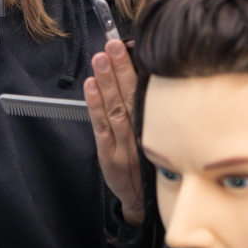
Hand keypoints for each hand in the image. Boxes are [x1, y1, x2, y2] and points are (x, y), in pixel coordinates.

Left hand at [85, 39, 143, 225]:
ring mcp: (123, 144)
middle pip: (130, 95)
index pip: (146, 92)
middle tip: (113, 45)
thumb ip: (150, 112)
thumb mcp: (157, 138)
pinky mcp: (108, 155)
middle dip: (121, 68)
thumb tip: (144, 77)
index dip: (137, 68)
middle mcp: (140, 133)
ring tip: (100, 58)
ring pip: (115, 107)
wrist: (143, 203)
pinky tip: (90, 87)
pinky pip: (101, 127)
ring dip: (107, 81)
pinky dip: (95, 106)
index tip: (129, 45)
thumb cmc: (150, 166)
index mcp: (153, 126)